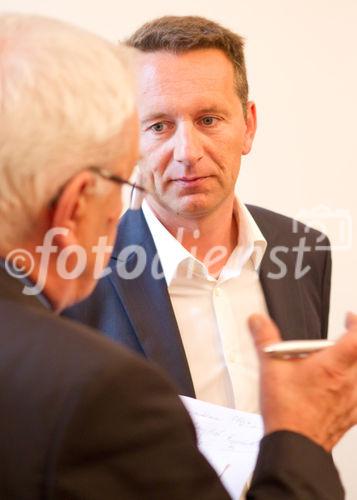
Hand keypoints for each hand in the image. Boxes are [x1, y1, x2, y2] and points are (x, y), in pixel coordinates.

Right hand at [248, 312, 356, 451]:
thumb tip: (258, 321)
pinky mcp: (352, 415)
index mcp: (332, 367)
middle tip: (346, 337)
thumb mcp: (271, 368)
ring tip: (340, 361)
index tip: (349, 319)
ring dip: (354, 364)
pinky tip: (344, 388)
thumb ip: (265, 339)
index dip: (356, 323)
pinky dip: (354, 387)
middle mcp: (348, 382)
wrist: (294, 445)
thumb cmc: (287, 412)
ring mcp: (353, 400)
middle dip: (355, 343)